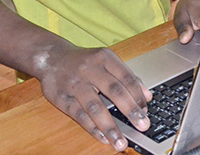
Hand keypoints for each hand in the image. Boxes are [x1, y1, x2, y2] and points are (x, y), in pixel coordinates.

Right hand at [35, 44, 151, 151]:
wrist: (51, 58)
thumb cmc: (85, 62)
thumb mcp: (106, 61)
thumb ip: (127, 77)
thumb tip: (148, 96)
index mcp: (104, 58)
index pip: (126, 77)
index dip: (138, 94)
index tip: (146, 110)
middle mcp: (90, 69)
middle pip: (114, 91)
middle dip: (130, 110)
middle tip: (143, 126)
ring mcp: (75, 84)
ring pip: (95, 107)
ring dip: (110, 127)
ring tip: (121, 142)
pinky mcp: (62, 98)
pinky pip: (79, 115)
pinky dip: (92, 128)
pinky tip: (103, 137)